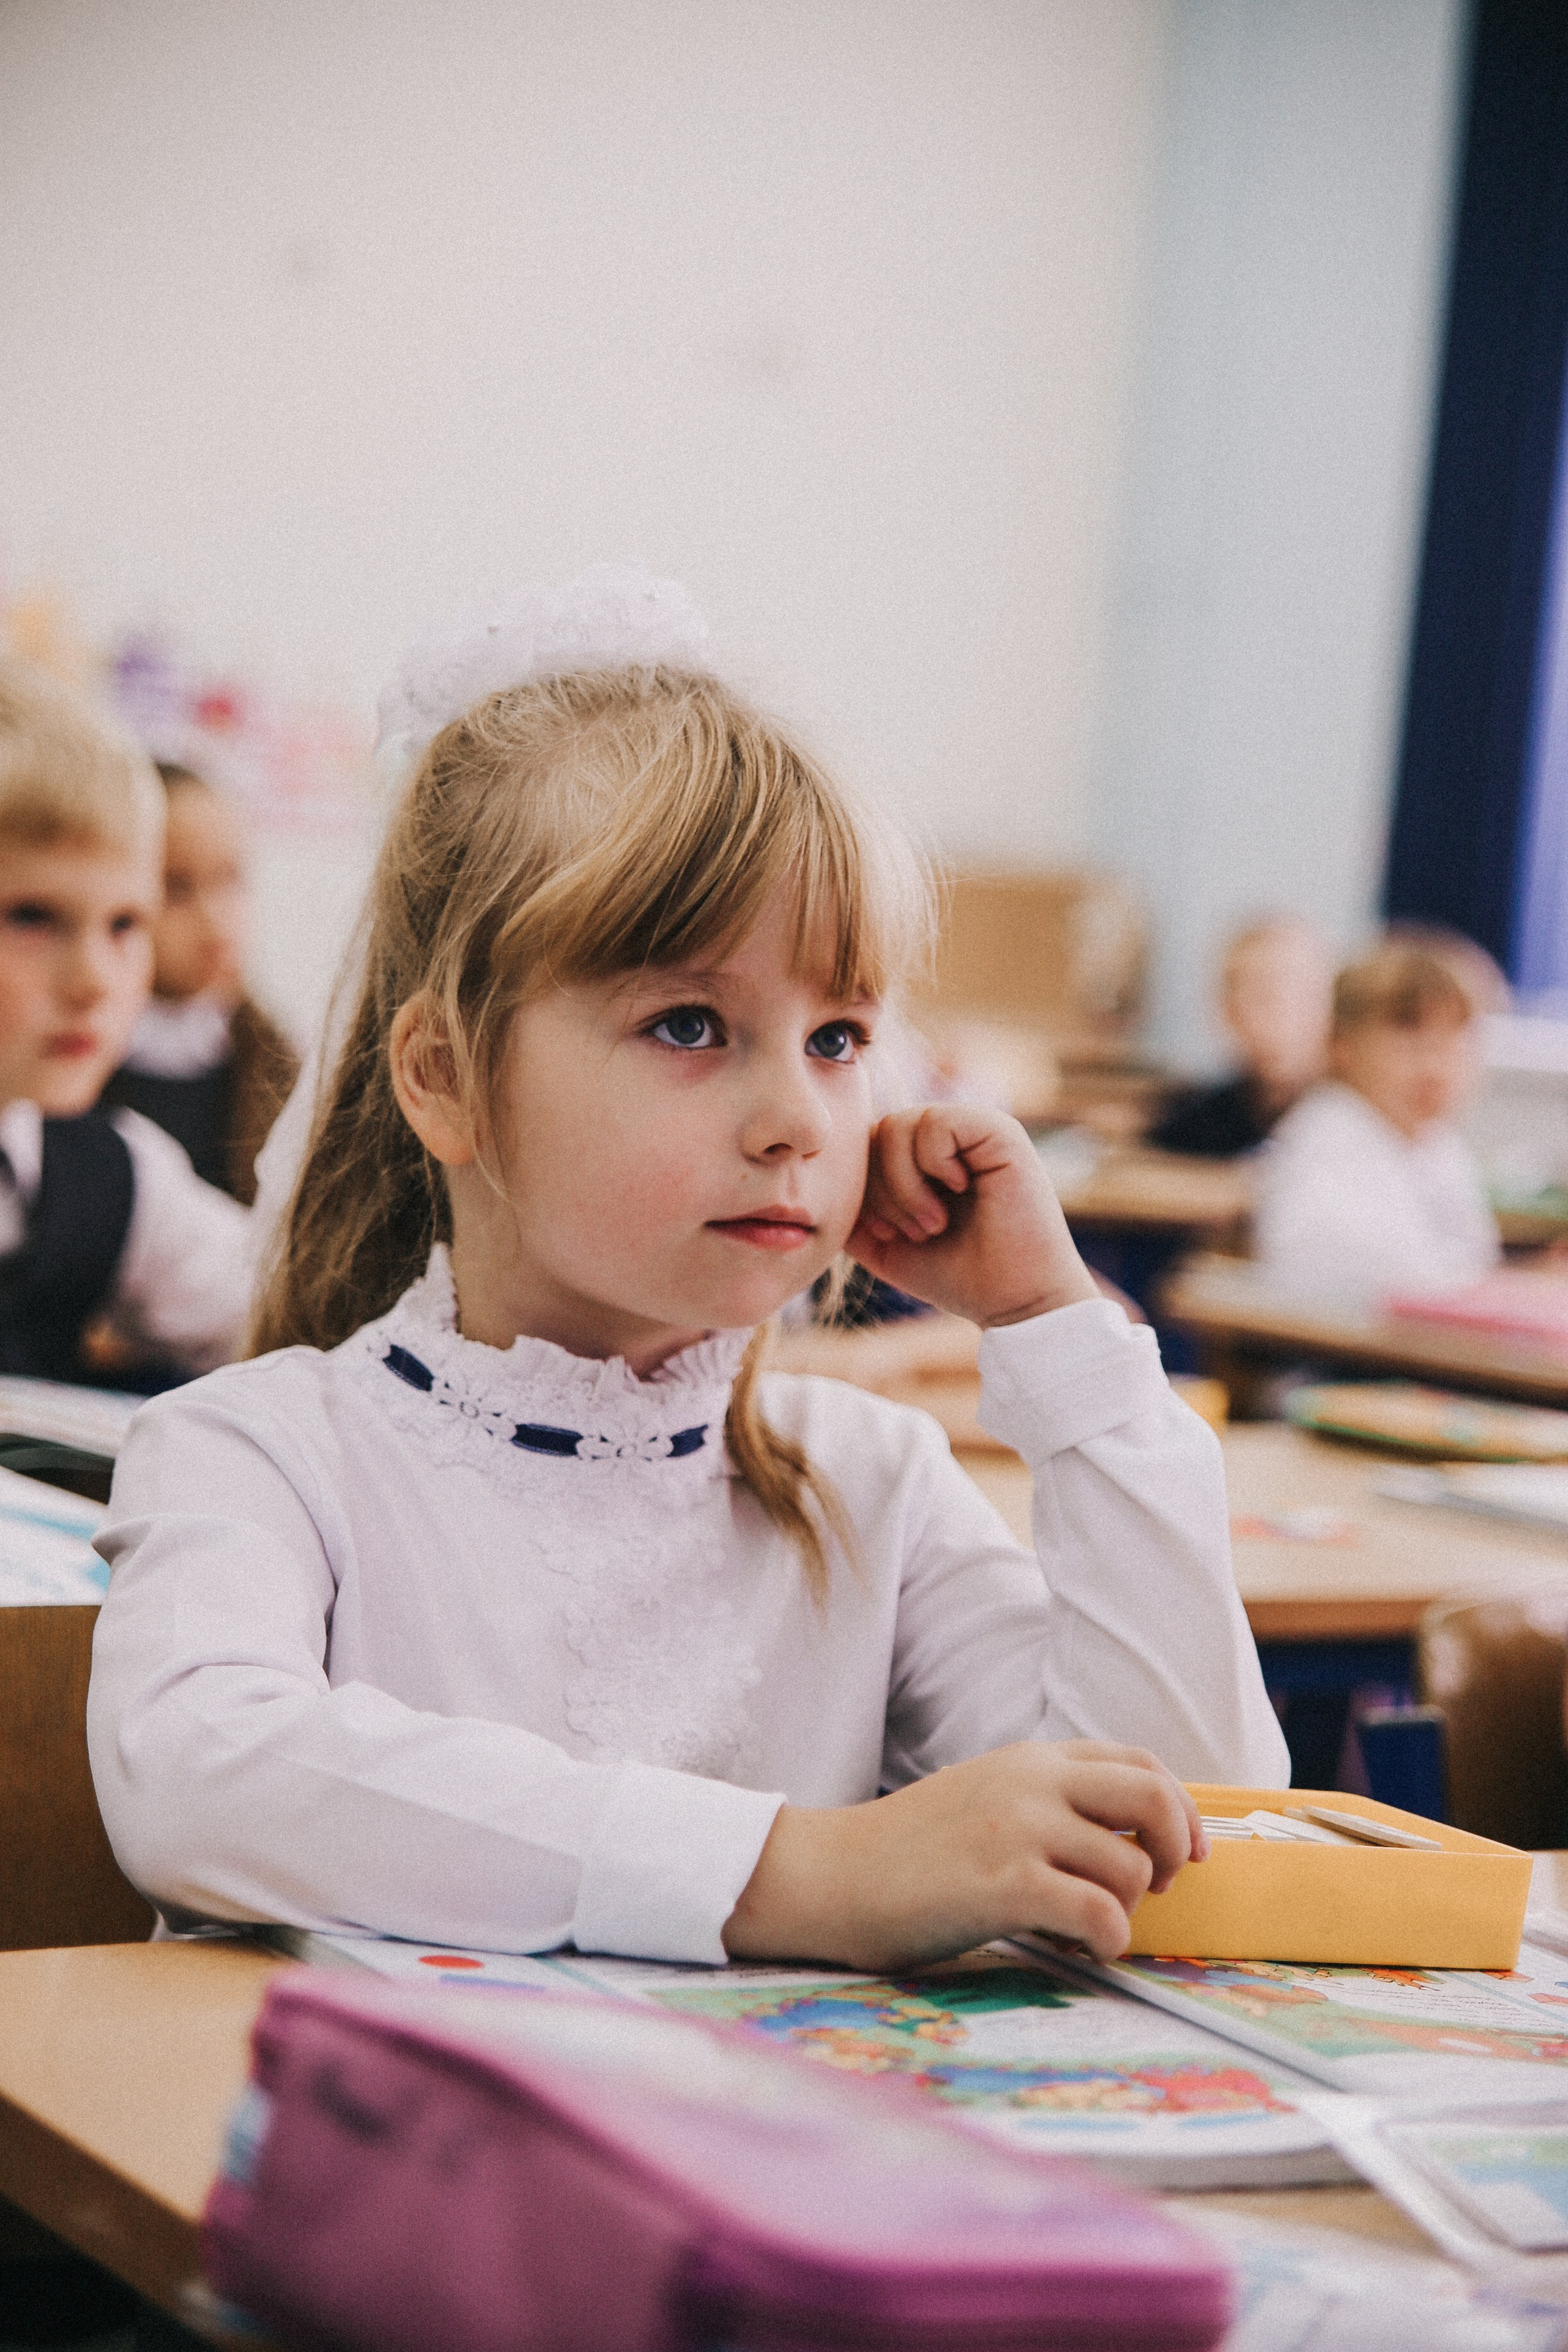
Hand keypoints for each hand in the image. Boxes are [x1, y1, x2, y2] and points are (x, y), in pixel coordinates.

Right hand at [723, 1740, 1204, 1972]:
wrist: (832, 1873)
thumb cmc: (909, 1850)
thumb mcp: (986, 1796)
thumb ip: (1049, 1801)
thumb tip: (1128, 1842)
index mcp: (1031, 1759)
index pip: (1139, 1764)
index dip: (1180, 1809)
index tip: (1184, 1852)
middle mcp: (1032, 1782)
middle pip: (1151, 1800)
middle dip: (1172, 1849)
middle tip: (1155, 1888)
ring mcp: (1018, 1830)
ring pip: (1127, 1867)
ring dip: (1127, 1909)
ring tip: (1091, 1927)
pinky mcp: (1003, 1884)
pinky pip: (1097, 1914)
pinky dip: (1109, 1941)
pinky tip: (1084, 1950)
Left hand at [847, 1106, 1099, 1326]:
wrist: (1015, 1301)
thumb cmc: (958, 1275)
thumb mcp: (886, 1245)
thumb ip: (853, 1212)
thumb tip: (816, 1186)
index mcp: (924, 1159)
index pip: (865, 1144)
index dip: (862, 1188)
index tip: (884, 1232)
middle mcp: (949, 1139)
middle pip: (875, 1131)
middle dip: (880, 1189)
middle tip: (914, 1231)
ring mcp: (974, 1130)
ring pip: (898, 1125)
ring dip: (904, 1184)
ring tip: (933, 1222)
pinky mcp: (999, 1131)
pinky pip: (935, 1122)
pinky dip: (933, 1164)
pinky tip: (958, 1192)